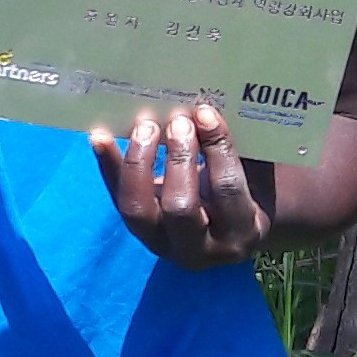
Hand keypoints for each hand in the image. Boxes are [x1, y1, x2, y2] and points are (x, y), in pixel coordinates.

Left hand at [91, 104, 270, 266]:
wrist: (228, 229)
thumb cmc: (249, 191)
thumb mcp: (256, 176)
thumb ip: (243, 149)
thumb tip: (213, 108)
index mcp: (241, 232)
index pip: (226, 190)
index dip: (216, 149)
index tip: (205, 113)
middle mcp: (200, 249)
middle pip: (180, 208)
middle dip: (177, 159)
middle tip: (177, 120)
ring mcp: (162, 244)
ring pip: (138, 210)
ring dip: (138, 162)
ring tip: (145, 126)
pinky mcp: (138, 232)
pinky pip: (118, 199)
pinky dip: (108, 166)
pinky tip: (100, 136)